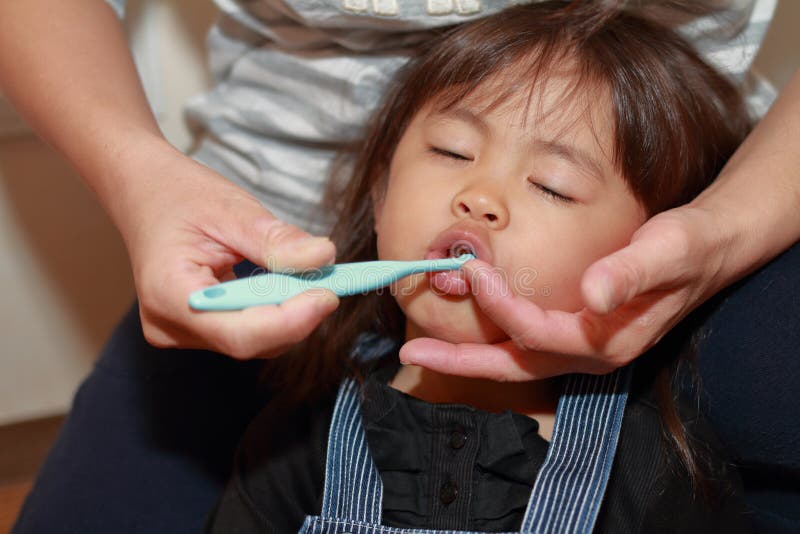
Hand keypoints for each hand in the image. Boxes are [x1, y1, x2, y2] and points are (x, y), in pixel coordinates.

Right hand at [111, 137, 338, 358]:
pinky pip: (247, 330)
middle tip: (332, 280)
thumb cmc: (178, 195)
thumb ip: (275, 240)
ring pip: (254, 340)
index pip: (239, 332)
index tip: (327, 295)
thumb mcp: (231, 209)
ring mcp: (181, 331)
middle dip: (297, 314)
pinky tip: (285, 283)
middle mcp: (171, 325)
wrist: (143, 191)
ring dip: (289, 312)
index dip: (290, 321)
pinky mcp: (197, 329)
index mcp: (168, 294)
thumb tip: (323, 258)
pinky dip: (275, 310)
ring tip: (307, 275)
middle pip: (250, 341)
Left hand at [399, 207, 724, 379]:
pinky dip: (490, 339)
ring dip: (469, 356)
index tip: (474, 271)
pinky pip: (522, 344)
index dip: (503, 307)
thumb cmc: (688, 247)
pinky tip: (464, 328)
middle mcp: (590, 353)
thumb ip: (632, 272)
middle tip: (414, 353)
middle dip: (462, 362)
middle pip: (515, 365)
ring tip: (423, 348)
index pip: (539, 333)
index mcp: (608, 339)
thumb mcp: (668, 249)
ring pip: (514, 360)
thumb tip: (594, 293)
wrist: (706, 250)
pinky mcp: (575, 332)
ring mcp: (581, 346)